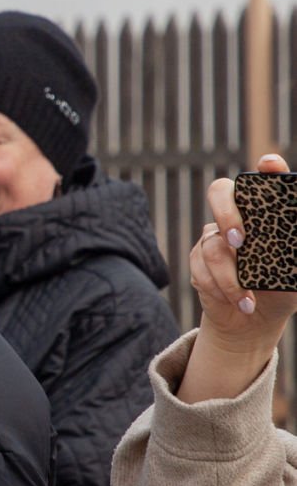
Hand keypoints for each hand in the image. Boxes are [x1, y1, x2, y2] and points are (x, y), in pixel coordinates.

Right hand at [180, 153, 296, 401]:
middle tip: (239, 241)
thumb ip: (292, 254)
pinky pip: (200, 267)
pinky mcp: (198, 258)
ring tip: (247, 299)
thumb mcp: (295, 275)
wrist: (253, 321)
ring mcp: (215, 235)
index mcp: (268, 214)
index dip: (268, 169)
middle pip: (220, 192)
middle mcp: (239, 217)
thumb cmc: (281, 291)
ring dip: (230, 278)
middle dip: (227, 214)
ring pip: (212, 246)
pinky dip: (219, 288)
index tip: (269, 164)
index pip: (266, 181)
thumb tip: (291, 242)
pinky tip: (236, 301)